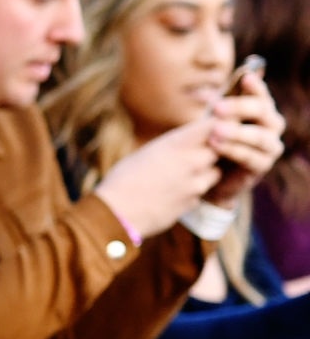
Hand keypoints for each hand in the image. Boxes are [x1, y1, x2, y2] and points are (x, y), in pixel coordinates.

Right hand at [94, 116, 220, 240]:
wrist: (117, 212)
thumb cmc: (124, 178)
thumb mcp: (148, 151)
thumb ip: (175, 145)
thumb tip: (189, 142)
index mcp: (177, 143)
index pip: (213, 125)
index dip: (215, 127)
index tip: (207, 130)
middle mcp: (192, 160)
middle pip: (221, 149)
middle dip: (211, 151)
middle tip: (193, 153)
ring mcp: (196, 183)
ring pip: (214, 172)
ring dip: (205, 172)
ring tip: (180, 175)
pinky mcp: (194, 202)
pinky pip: (203, 192)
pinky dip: (193, 191)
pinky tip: (172, 192)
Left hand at [202, 71, 285, 205]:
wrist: (207, 168)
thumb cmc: (215, 133)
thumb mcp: (219, 111)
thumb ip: (233, 90)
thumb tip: (254, 62)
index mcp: (262, 109)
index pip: (262, 95)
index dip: (256, 87)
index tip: (246, 78)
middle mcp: (271, 126)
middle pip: (263, 113)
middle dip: (240, 108)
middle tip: (216, 107)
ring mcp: (269, 147)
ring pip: (259, 137)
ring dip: (237, 132)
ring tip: (215, 130)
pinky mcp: (260, 167)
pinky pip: (251, 157)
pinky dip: (233, 149)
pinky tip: (215, 144)